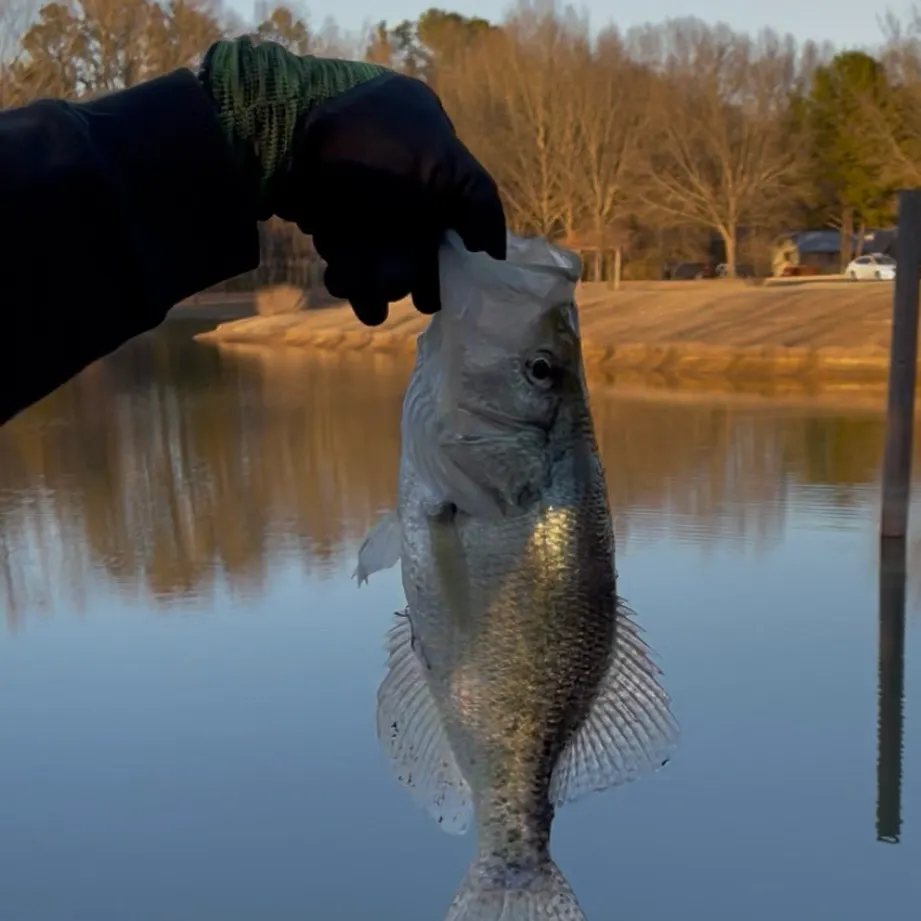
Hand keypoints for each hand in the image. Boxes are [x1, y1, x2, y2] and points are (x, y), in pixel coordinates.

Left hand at [202, 38, 505, 325]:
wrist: (288, 131)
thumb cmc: (373, 143)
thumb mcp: (444, 165)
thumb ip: (480, 204)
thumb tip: (493, 253)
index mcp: (434, 172)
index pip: (451, 231)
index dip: (447, 266)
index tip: (434, 292)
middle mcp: (402, 191)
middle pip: (414, 255)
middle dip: (405, 278)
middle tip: (399, 290)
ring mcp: (364, 207)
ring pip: (378, 266)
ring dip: (373, 287)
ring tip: (363, 295)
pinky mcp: (329, 220)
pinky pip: (345, 262)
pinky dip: (345, 276)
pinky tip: (339, 276)